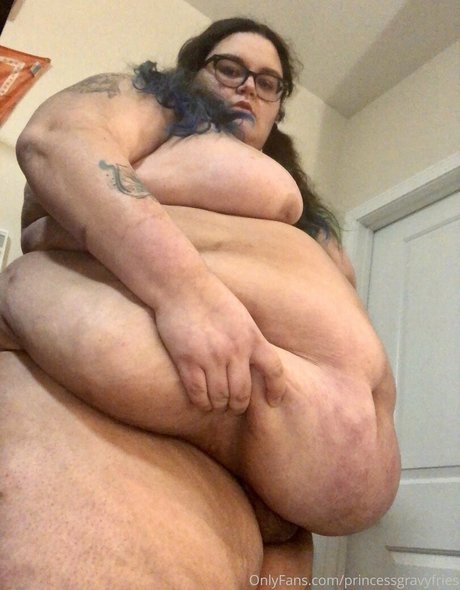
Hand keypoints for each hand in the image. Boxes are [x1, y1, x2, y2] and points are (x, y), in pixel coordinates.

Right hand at [154, 271, 285, 413]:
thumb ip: (250, 340)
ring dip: (219, 405)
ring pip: (220, 397)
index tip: (273, 401)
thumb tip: (256, 363)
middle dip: (238, 404)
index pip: (274, 371)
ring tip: (216, 404)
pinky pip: (198, 393)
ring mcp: (210, 356)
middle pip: (243, 393)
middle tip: (233, 405)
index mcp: (252, 337)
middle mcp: (234, 350)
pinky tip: (201, 401)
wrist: (181, 285)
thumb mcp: (241, 317)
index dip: (276, 390)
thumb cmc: (211, 298)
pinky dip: (201, 402)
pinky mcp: (187, 360)